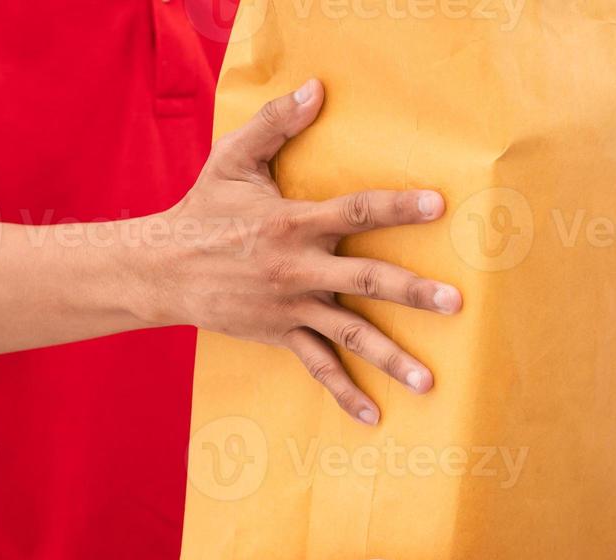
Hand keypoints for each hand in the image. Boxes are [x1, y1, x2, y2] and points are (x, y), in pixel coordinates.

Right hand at [145, 79, 462, 424]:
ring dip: (392, 359)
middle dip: (414, 291)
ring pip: (350, 335)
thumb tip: (317, 88)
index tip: (437, 206)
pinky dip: (345, 393)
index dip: (397, 207)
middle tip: (456, 303)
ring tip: (430, 382)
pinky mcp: (280, 333)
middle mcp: (299, 268)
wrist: (159, 268)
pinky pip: (318, 367)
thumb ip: (277, 123)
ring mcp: (292, 305)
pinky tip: (374, 416)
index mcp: (294, 222)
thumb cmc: (203, 209)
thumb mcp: (234, 159)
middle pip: (367, 280)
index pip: (356, 212)